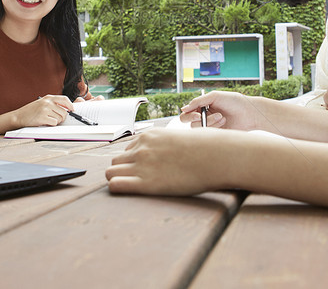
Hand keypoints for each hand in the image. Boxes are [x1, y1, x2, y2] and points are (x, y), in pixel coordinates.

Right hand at [15, 94, 72, 126]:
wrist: (19, 117)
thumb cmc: (31, 111)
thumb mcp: (42, 103)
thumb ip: (53, 104)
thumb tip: (68, 108)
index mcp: (48, 97)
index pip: (64, 99)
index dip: (70, 105)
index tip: (72, 110)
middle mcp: (47, 102)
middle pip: (64, 112)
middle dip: (62, 118)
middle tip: (56, 119)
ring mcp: (45, 109)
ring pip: (60, 118)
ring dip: (56, 121)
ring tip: (48, 120)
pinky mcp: (42, 117)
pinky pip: (54, 123)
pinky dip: (51, 124)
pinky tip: (44, 122)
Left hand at [106, 128, 226, 194]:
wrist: (216, 157)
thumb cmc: (205, 148)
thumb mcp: (181, 137)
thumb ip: (168, 143)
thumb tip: (172, 151)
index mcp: (149, 136)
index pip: (128, 149)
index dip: (133, 161)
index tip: (142, 169)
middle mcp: (142, 148)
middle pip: (116, 161)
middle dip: (123, 170)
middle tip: (135, 181)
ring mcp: (142, 165)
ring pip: (111, 172)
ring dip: (117, 179)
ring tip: (131, 188)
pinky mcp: (146, 183)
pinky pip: (116, 184)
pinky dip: (116, 188)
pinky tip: (124, 191)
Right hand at [179, 91, 259, 129]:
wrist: (250, 113)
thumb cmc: (234, 102)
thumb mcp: (216, 96)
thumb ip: (199, 101)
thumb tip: (183, 108)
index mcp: (203, 106)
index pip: (187, 112)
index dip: (189, 114)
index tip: (197, 114)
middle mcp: (205, 116)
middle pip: (190, 122)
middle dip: (195, 119)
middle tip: (200, 117)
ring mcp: (211, 126)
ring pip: (200, 129)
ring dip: (209, 122)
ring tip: (222, 117)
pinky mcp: (217, 134)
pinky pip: (209, 134)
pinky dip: (215, 127)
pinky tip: (224, 122)